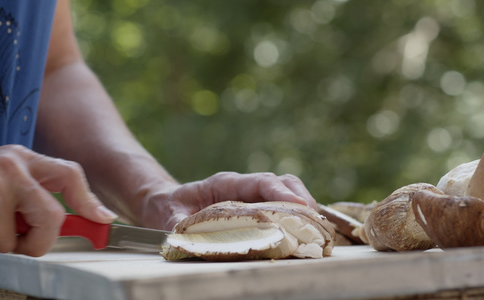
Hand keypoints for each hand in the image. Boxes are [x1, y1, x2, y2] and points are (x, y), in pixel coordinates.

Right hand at [0, 145, 116, 256]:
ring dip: (9, 245)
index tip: (103, 220)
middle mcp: (11, 167)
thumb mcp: (13, 177)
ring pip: (18, 237)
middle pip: (51, 216)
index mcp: (25, 158)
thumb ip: (44, 192)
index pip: (70, 175)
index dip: (88, 203)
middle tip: (24, 242)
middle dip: (40, 240)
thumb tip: (101, 217)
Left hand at [140, 172, 316, 229]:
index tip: (300, 207)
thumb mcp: (169, 216)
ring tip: (317, 229)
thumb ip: (178, 226)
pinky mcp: (257, 206)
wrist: (166, 203)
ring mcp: (252, 195)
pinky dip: (297, 216)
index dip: (283, 193)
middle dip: (302, 199)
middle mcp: (244, 186)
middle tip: (316, 222)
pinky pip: (283, 206)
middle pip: (283, 183)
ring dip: (304, 208)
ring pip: (288, 192)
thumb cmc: (170, 207)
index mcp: (226, 184)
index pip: (262, 182)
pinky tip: (305, 232)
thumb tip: (185, 239)